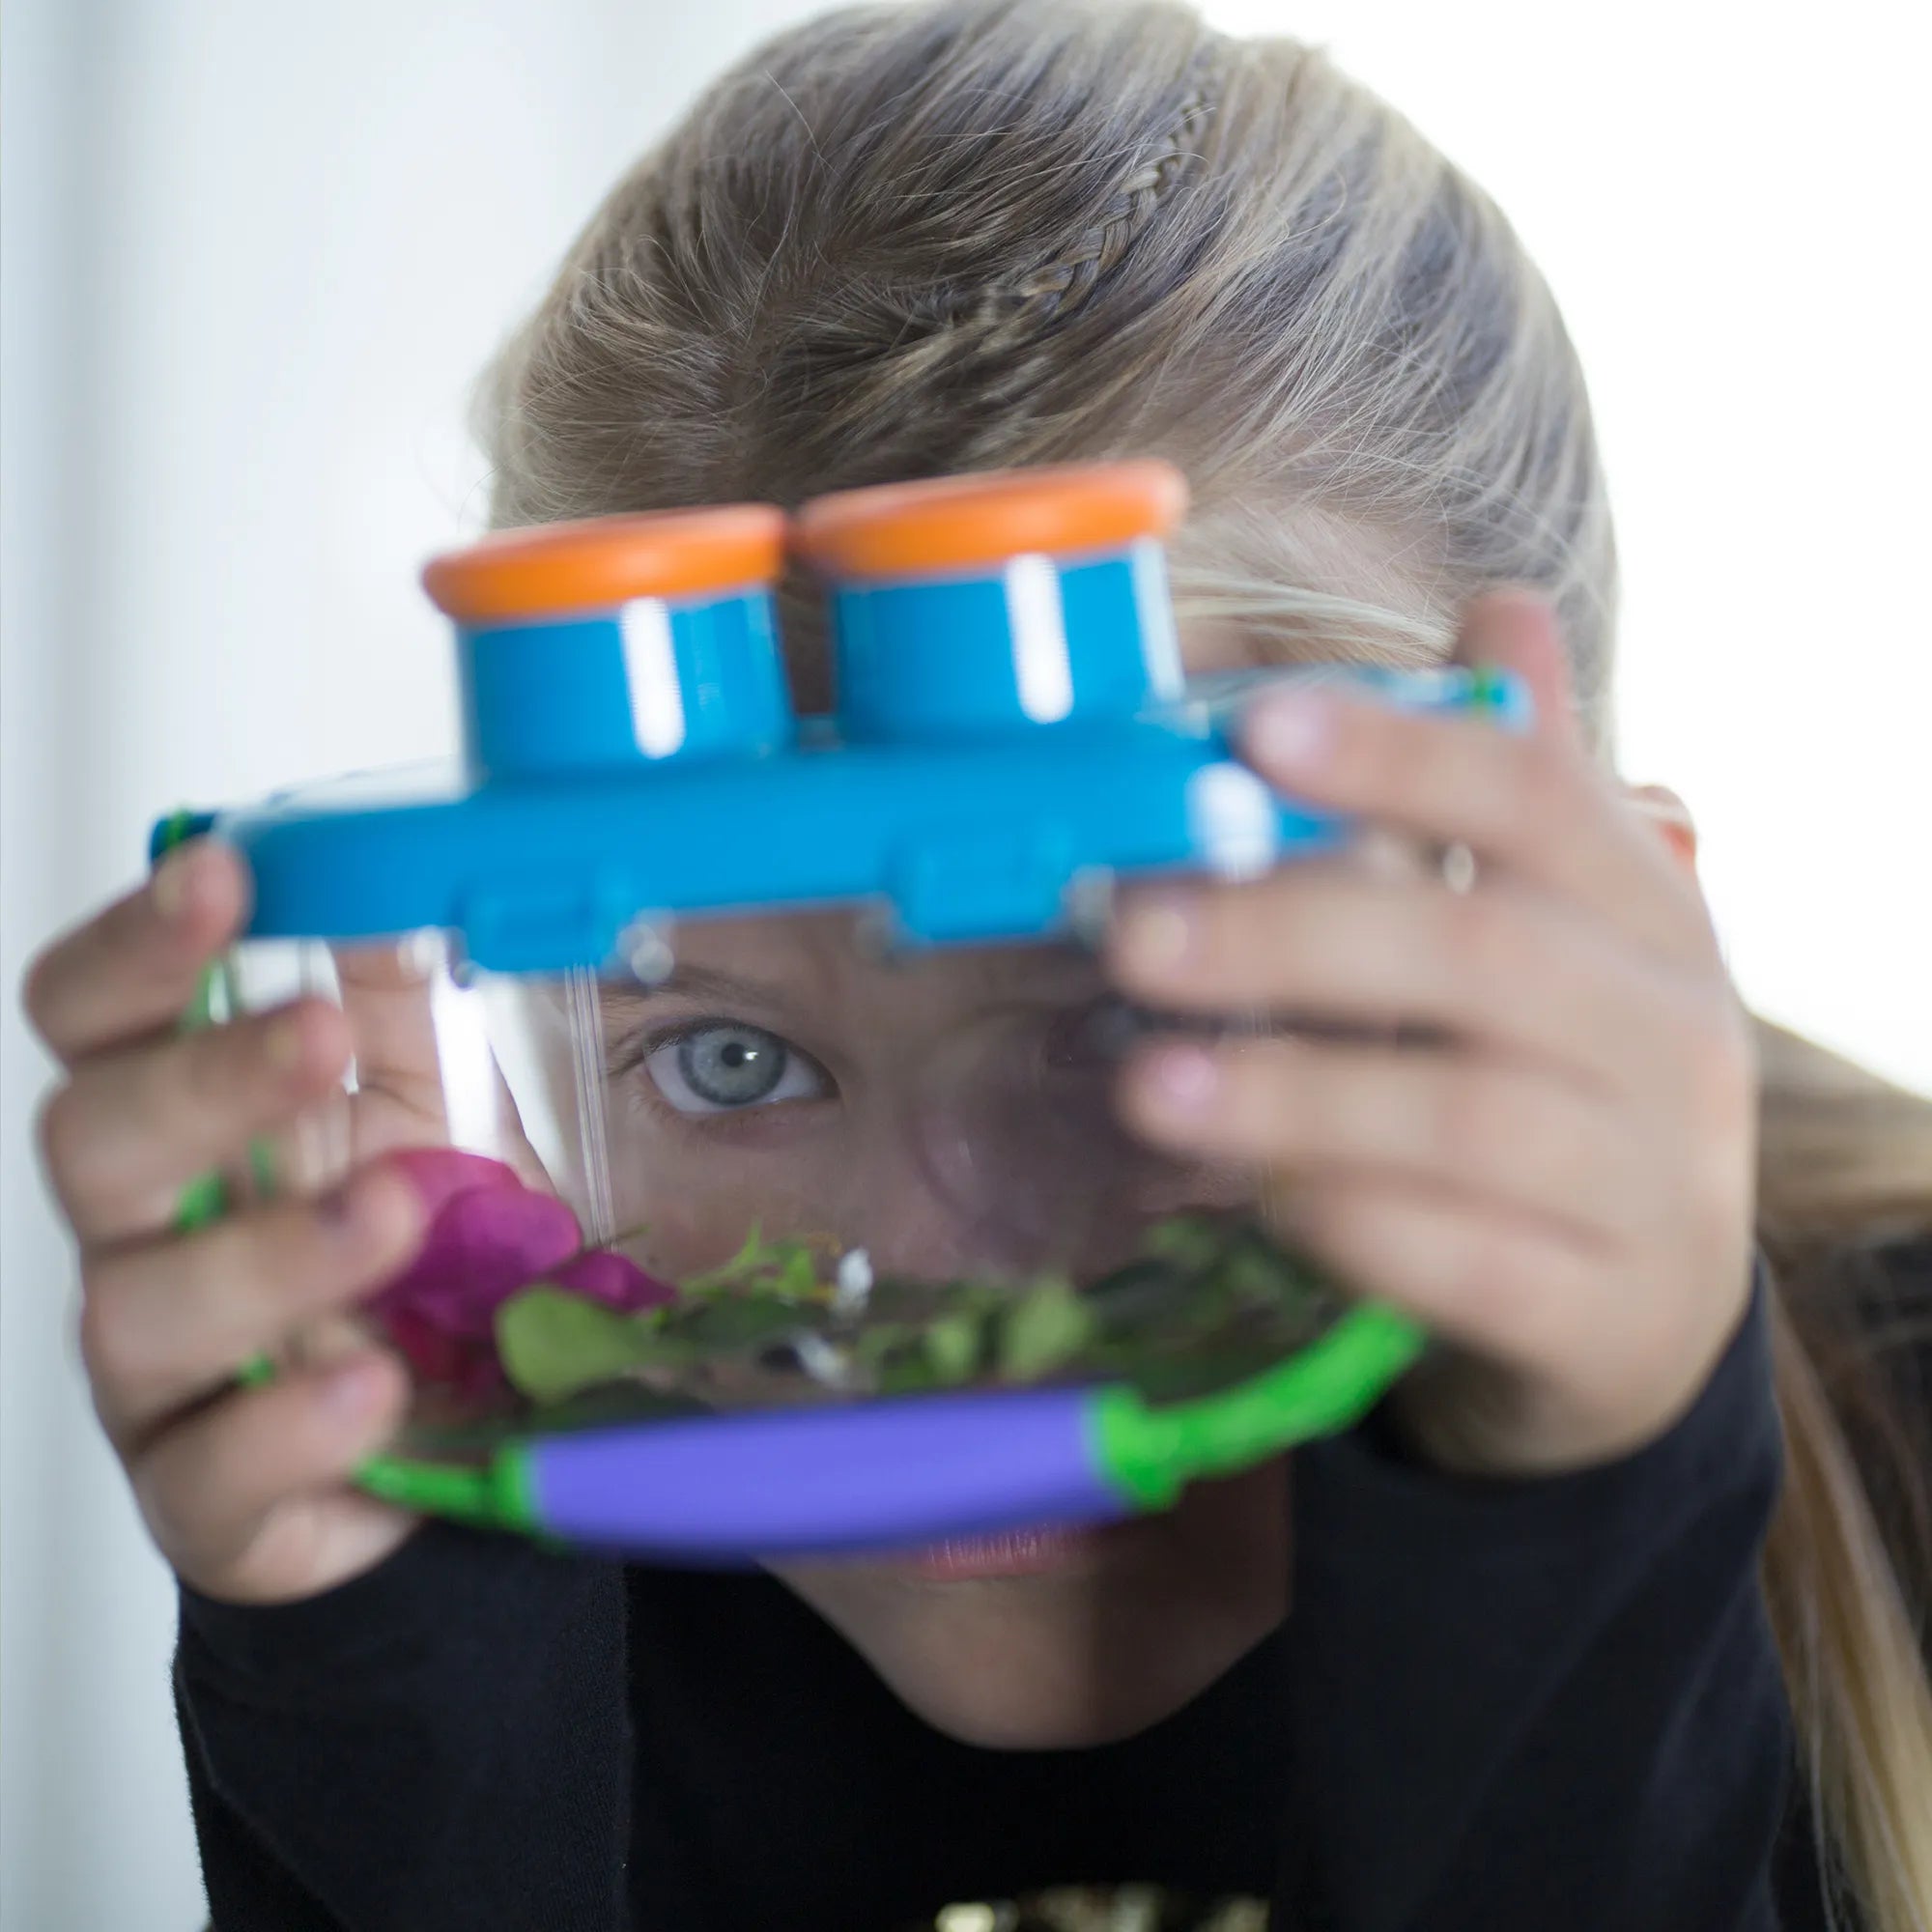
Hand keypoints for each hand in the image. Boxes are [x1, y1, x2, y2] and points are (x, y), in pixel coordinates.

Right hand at [23, 839, 427, 1600]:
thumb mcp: (435, 1106)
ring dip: (269, 1249)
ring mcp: (166, 1377)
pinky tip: (375, 1380)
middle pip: (89, 1141)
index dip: (136, 945)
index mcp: (190, 1123)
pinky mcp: (211, 1498)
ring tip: (400, 1209)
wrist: (460, 1426)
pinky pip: (208, 1474)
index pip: (98, 1019)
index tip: (218, 872)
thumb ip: (403, 1003)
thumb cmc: (420, 1252)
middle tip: (321, 1034)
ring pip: (137, 1308)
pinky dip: (290, 1424)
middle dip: (199, 1082)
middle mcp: (148, 1239)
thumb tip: (389, 881)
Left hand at [1106, 590, 1758, 1475]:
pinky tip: (1253, 1197)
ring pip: (1467, 1124)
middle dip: (1293, 936)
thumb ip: (1513, 784)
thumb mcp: (1557, 930)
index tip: (1251, 727)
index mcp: (1646, 911)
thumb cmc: (1562, 1079)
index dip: (1396, 755)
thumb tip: (1499, 608)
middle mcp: (1672, 1037)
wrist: (1647, 1308)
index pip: (1535, 799)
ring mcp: (1655, 1185)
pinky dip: (1348, 1223)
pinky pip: (1464, 1265)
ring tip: (1146, 1083)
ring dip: (1292, 1095)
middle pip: (1483, 958)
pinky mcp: (1608, 1318)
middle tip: (1134, 933)